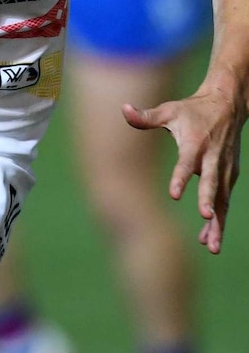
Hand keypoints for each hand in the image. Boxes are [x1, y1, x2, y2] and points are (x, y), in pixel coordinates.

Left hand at [123, 83, 244, 253]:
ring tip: (212, 246)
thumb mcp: (169, 110)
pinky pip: (224, 202)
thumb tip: (122, 108)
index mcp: (195, 143)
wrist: (227, 106)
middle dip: (208, 200)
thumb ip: (146, 116)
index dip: (181, 177)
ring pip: (221, 199)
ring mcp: (223, 169)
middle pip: (210, 182)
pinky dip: (219, 220)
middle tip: (205, 217)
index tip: (174, 194)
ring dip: (217, 223)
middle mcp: (212, 158)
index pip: (186, 162)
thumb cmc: (192, 110)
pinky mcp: (230, 176)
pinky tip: (209, 240)